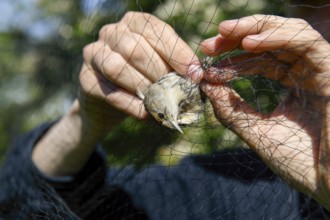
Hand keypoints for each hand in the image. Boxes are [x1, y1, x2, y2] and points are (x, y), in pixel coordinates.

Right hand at [79, 11, 198, 135]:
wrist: (110, 100)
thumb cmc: (141, 78)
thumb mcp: (158, 65)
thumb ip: (173, 66)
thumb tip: (195, 76)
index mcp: (134, 23)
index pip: (156, 30)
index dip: (177, 52)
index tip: (194, 74)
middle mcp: (111, 32)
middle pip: (135, 48)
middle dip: (159, 72)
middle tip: (175, 91)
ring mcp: (94, 54)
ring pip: (116, 67)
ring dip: (142, 87)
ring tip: (159, 102)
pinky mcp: (86, 79)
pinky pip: (109, 91)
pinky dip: (131, 105)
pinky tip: (145, 114)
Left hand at [200, 15, 329, 209]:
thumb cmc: (300, 164)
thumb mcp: (257, 132)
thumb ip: (232, 110)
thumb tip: (205, 85)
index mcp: (292, 85)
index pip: (260, 60)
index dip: (232, 58)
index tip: (205, 65)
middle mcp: (306, 73)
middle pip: (272, 42)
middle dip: (238, 39)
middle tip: (208, 44)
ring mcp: (321, 70)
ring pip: (289, 33)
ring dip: (254, 29)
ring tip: (224, 32)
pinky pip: (307, 42)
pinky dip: (278, 37)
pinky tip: (249, 43)